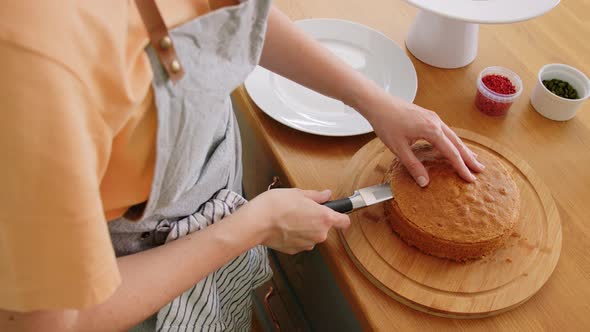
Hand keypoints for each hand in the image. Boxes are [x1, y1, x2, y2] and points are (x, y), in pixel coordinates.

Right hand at [241, 188, 349, 253]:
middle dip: (316, 220)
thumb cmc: (276, 205)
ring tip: (289, 218)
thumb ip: (316, 196)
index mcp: (324, 218)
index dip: (341, 216)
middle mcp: (319, 234)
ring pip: (311, 235)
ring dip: (305, 228)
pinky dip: (295, 236)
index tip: (337, 213)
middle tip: (301, 209)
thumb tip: (326, 194)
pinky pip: (300, 242)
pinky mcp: (295, 250)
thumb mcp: (298, 193)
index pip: (344, 221)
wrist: (257, 222)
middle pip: (325, 227)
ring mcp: (307, 244)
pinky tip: (284, 227)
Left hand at [361, 91, 484, 186]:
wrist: (378, 103)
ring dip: (463, 148)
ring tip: (472, 159)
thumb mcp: (398, 148)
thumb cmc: (386, 123)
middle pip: (457, 143)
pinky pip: (446, 130)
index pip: (451, 153)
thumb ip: (413, 166)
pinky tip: (453, 146)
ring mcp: (433, 118)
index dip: (461, 167)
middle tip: (480, 169)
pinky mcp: (428, 116)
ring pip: (453, 136)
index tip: (470, 178)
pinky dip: (454, 141)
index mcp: (431, 130)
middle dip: (469, 158)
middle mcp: (436, 122)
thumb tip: (425, 182)